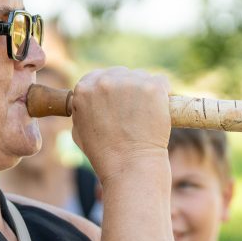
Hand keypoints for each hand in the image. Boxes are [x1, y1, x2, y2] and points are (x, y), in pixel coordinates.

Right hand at [69, 67, 171, 181]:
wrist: (130, 166)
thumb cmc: (104, 155)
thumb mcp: (79, 131)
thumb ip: (82, 109)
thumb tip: (89, 99)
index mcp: (84, 89)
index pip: (98, 77)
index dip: (110, 90)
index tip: (117, 103)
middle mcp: (105, 81)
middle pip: (120, 74)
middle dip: (127, 89)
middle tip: (133, 113)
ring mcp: (129, 82)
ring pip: (141, 76)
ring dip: (144, 91)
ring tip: (145, 116)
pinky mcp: (152, 87)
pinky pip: (161, 81)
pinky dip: (162, 94)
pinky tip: (158, 110)